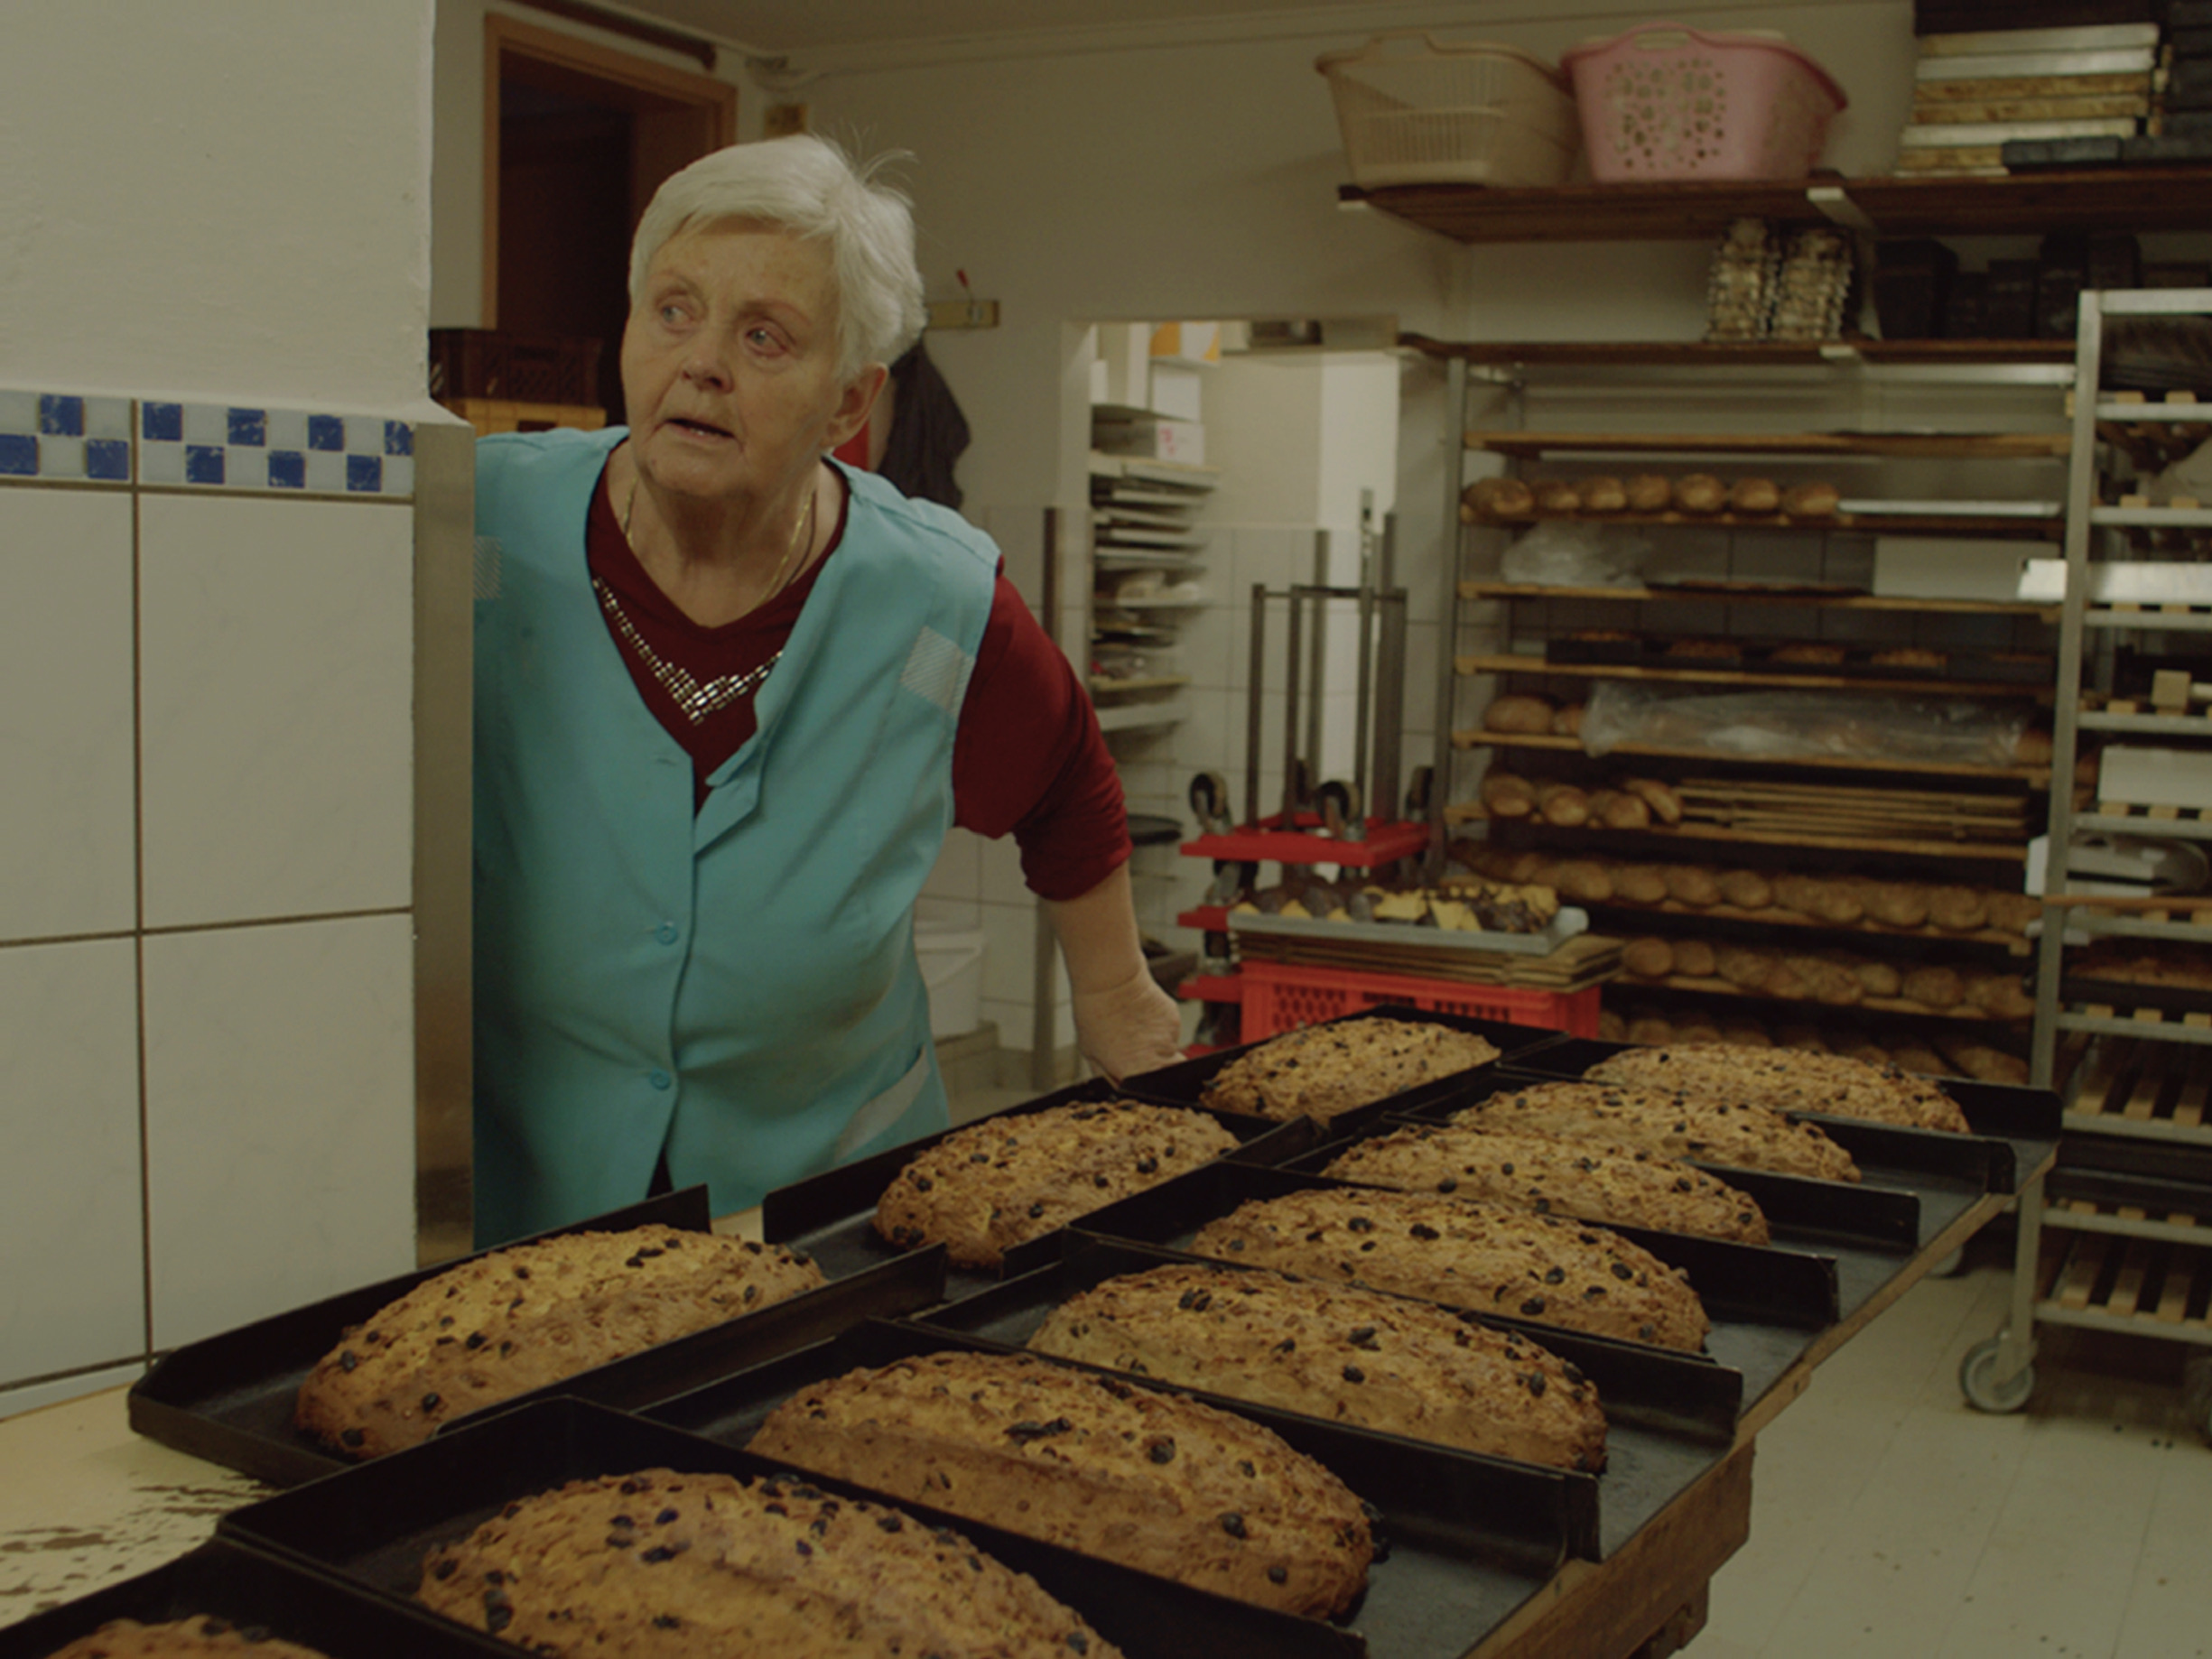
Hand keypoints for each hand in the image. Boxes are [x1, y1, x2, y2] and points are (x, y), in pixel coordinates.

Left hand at [1070, 966, 1185, 1084]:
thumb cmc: (1095, 1013)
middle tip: (1139, 1060)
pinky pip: (1171, 1033)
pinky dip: (1160, 1031)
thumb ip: (1108, 1075)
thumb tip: (1117, 1088)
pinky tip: (1142, 1019)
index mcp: (1135, 1071)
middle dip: (1159, 1074)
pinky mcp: (1174, 1020)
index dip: (1147, 1092)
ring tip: (1135, 1033)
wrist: (1111, 979)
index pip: (1152, 1094)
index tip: (1139, 1085)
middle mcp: (1158, 1059)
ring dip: (1156, 1049)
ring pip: (1169, 1053)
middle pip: (1170, 1077)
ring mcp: (1170, 1039)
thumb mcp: (1091, 1052)